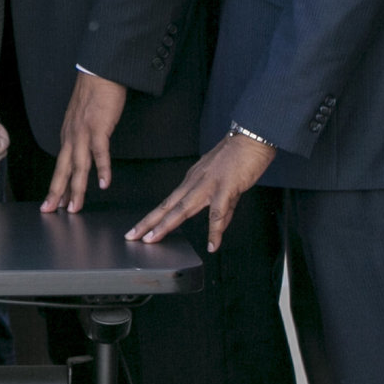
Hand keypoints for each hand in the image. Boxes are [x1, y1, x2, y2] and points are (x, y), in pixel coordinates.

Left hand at [43, 73, 127, 212]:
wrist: (98, 73)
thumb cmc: (94, 95)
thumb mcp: (82, 119)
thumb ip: (81, 136)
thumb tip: (84, 151)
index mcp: (68, 135)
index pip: (60, 165)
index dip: (56, 185)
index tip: (51, 202)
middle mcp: (71, 136)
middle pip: (62, 169)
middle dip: (56, 193)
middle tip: (51, 211)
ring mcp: (83, 133)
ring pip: (77, 166)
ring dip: (76, 188)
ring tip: (74, 207)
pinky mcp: (98, 127)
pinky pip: (99, 152)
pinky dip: (102, 169)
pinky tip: (103, 183)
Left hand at [128, 132, 276, 251]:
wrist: (250, 139)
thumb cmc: (237, 156)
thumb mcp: (223, 182)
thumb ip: (222, 206)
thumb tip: (219, 225)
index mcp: (192, 180)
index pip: (168, 202)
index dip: (153, 216)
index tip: (140, 228)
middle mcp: (195, 182)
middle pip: (167, 206)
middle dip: (149, 222)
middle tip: (132, 235)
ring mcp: (208, 185)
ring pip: (182, 208)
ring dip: (166, 225)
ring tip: (153, 239)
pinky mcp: (225, 188)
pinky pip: (217, 213)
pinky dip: (214, 231)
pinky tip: (212, 244)